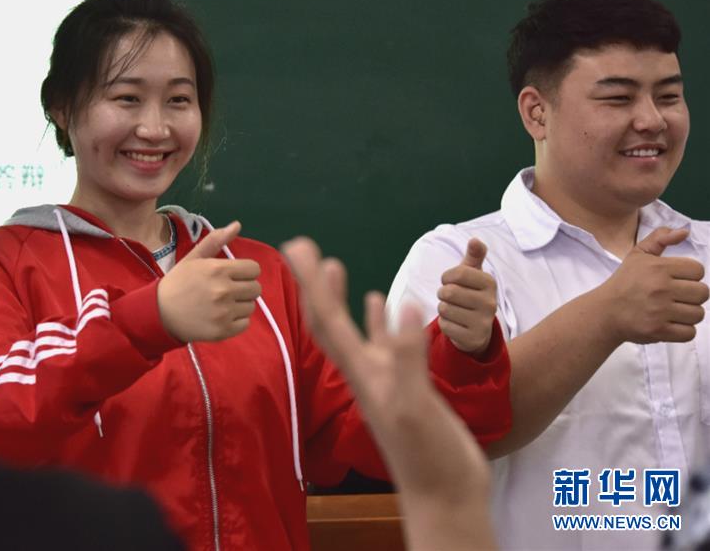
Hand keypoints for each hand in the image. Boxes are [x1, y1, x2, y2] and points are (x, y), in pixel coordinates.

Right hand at [158, 221, 260, 341]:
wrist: (159, 313)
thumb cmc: (178, 282)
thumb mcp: (194, 258)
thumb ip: (216, 240)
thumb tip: (237, 224)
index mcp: (218, 269)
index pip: (254, 269)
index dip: (245, 271)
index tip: (234, 276)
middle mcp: (224, 290)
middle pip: (256, 288)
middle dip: (245, 288)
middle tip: (228, 291)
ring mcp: (224, 312)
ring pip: (251, 306)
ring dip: (241, 305)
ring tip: (223, 304)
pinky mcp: (223, 330)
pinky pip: (245, 323)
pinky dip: (237, 321)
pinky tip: (222, 316)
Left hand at [281, 237, 490, 523]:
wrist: (446, 494)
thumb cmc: (429, 457)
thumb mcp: (414, 405)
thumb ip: (405, 359)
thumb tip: (399, 303)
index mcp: (361, 372)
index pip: (327, 319)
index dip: (310, 282)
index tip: (295, 247)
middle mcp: (364, 371)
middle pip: (328, 319)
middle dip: (312, 283)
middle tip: (301, 247)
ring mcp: (383, 378)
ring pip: (352, 329)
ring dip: (339, 297)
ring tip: (332, 266)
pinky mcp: (404, 385)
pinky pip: (384, 344)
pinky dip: (378, 321)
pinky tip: (380, 304)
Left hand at [436, 238, 496, 354]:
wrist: (476, 329)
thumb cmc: (470, 294)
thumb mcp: (472, 274)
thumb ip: (474, 256)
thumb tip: (475, 240)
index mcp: (489, 282)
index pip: (458, 273)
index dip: (446, 277)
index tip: (449, 281)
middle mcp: (490, 302)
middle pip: (449, 292)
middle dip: (442, 294)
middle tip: (450, 297)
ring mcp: (483, 322)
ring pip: (445, 309)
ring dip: (443, 309)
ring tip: (453, 310)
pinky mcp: (473, 338)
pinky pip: (445, 326)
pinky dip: (444, 324)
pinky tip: (455, 324)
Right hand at [600, 227, 707, 344]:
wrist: (604, 312)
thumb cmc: (624, 282)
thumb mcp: (637, 255)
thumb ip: (660, 239)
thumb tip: (684, 232)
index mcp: (658, 268)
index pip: (698, 270)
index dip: (690, 276)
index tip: (676, 281)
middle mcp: (660, 288)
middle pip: (703, 293)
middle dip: (692, 296)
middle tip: (676, 297)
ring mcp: (660, 311)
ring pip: (698, 314)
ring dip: (688, 314)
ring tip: (673, 311)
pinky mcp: (658, 331)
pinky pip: (689, 333)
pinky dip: (683, 330)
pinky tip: (670, 324)